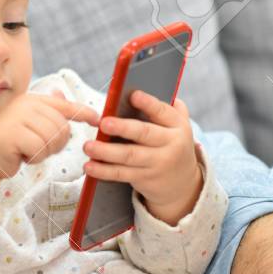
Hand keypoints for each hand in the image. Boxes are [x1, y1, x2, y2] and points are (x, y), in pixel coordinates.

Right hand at [0, 91, 98, 180]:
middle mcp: (26, 104)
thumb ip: (46, 113)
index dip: (83, 112)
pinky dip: (35, 158)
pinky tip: (22, 156)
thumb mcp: (29, 125)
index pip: (64, 105)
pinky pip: (40, 148)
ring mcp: (19, 117)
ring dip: (44, 152)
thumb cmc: (8, 144)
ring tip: (28, 151)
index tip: (97, 120)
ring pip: (54, 138)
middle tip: (38, 149)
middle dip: (56, 144)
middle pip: (63, 127)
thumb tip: (63, 96)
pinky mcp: (14, 133)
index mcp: (32, 100)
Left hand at [81, 90, 201, 223]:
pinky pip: (122, 174)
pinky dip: (104, 171)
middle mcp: (170, 144)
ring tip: (88, 146)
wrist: (183, 182)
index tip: (133, 95)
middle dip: (123, 128)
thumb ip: (163, 108)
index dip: (148, 103)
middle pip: (144, 134)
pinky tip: (90, 166)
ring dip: (106, 152)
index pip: (162, 111)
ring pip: (129, 156)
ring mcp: (158, 163)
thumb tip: (137, 90)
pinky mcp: (145, 179)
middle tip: (104, 123)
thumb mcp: (175, 126)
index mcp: (177, 125)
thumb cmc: (171, 143)